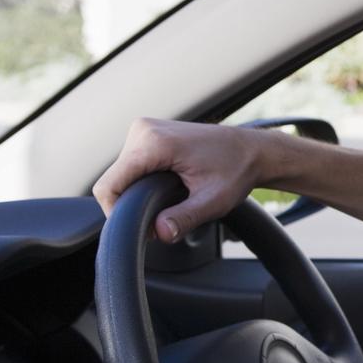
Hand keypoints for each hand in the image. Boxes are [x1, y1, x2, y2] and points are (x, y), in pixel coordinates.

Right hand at [92, 118, 264, 241]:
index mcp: (154, 143)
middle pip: (114, 181)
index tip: (143, 228)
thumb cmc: (237, 170)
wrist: (253, 150)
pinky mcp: (148, 133)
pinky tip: (166, 187)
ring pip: (121, 173)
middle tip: (165, 217)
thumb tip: (160, 232)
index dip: (117, 212)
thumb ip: (184, 217)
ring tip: (170, 199)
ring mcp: (144, 129)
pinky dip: (142, 181)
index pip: (109, 185)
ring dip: (137, 193)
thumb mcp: (214, 200)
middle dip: (132, 204)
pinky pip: (131, 164)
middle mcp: (143, 130)